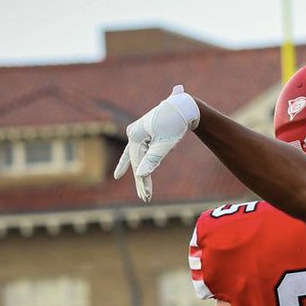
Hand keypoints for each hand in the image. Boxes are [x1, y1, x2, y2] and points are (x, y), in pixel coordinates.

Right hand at [113, 86, 200, 202]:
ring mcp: (136, 133)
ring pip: (137, 158)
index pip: (139, 164)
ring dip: (141, 174)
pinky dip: (135, 163)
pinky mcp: (142, 133)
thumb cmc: (175, 124)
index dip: (143, 182)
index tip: (147, 196)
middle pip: (136, 162)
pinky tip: (123, 174)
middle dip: (141, 181)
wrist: (182, 106)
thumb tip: (140, 174)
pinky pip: (136, 152)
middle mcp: (132, 133)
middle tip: (145, 199)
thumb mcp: (165, 144)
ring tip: (143, 192)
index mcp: (135, 135)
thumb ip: (153, 159)